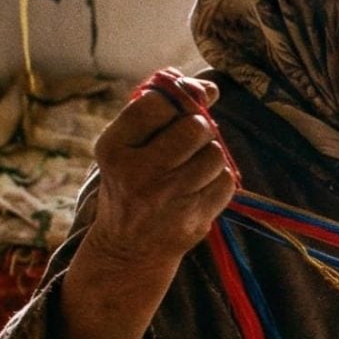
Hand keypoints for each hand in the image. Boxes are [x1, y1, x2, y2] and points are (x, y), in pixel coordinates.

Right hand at [82, 74, 235, 273]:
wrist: (128, 250)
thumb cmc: (131, 184)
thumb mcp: (124, 148)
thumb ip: (157, 112)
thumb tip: (208, 88)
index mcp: (113, 149)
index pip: (157, 103)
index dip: (178, 97)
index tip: (181, 105)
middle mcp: (138, 174)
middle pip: (195, 127)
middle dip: (199, 126)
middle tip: (189, 139)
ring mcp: (167, 199)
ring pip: (214, 153)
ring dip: (209, 154)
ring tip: (191, 166)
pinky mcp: (193, 219)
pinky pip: (225, 180)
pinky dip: (217, 179)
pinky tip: (197, 187)